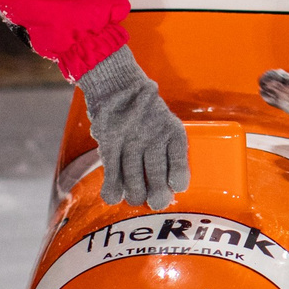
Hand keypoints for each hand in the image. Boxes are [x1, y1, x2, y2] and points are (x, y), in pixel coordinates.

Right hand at [78, 47, 189, 207]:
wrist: (117, 85)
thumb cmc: (147, 113)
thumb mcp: (166, 122)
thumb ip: (170, 148)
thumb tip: (174, 183)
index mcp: (171, 130)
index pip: (178, 156)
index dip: (178, 174)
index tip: (177, 186)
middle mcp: (151, 135)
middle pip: (155, 170)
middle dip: (157, 192)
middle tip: (157, 203)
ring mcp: (129, 139)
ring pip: (132, 174)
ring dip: (135, 192)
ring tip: (136, 200)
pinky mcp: (109, 142)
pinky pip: (111, 168)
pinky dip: (112, 186)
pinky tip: (113, 198)